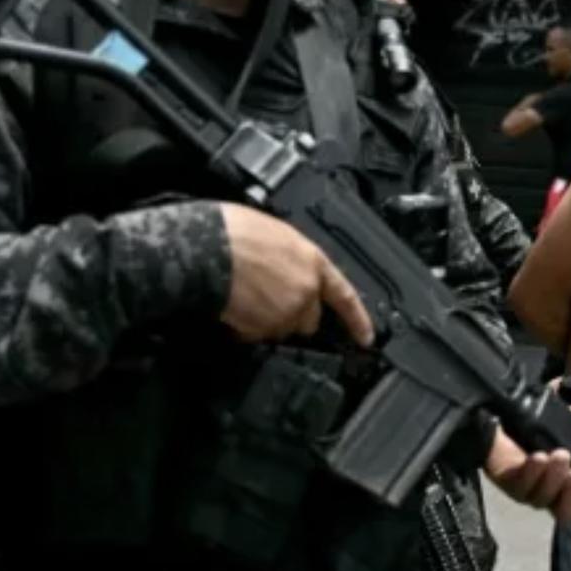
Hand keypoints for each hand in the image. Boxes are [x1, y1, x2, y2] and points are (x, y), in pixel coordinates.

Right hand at [218, 204, 374, 346]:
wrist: (205, 248)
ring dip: (266, 320)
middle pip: (309, 319)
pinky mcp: (262, 328)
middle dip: (292, 314)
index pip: (345, 296)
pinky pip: (256, 335)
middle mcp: (306, 291)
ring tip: (245, 295)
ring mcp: (285, 312)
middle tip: (266, 295)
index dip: (358, 320)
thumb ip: (295, 260)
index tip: (365, 338)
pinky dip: (246, 327)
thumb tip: (290, 271)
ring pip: (281, 328)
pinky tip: (234, 305)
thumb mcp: (278, 234)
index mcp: (314, 263)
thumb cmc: (233, 232)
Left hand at [484, 385, 570, 544]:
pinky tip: (539, 457)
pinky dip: (532, 472)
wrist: (520, 407)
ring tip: (560, 454)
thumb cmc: (557, 422)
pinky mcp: (509, 483)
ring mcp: (531, 492)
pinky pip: (521, 486)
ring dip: (554, 478)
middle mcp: (555, 497)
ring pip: (543, 500)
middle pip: (567, 516)